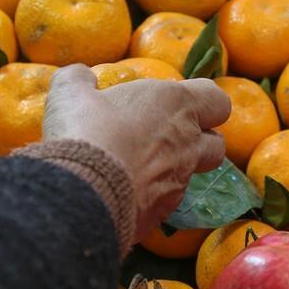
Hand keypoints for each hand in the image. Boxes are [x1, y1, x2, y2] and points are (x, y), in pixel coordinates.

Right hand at [43, 65, 230, 238]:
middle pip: (217, 143)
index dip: (205, 102)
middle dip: (200, 140)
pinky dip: (151, 196)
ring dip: (174, 169)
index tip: (180, 103)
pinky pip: (166, 201)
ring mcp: (180, 180)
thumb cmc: (85, 130)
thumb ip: (80, 78)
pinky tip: (125, 193)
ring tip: (141, 167)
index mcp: (176, 104)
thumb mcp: (71, 92)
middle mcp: (188, 142)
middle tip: (168, 137)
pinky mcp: (164, 212)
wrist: (83, 192)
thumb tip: (82, 77)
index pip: (217, 100)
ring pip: (193, 175)